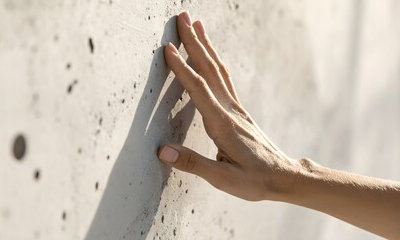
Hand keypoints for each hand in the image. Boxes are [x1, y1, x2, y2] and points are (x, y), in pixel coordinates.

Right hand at [157, 12, 297, 200]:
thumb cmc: (255, 180)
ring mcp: (236, 108)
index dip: (182, 68)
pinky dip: (215, 61)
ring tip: (197, 25)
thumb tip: (163, 151)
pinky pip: (225, 79)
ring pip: (219, 70)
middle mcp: (230, 110)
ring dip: (206, 46)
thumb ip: (193, 164)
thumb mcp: (223, 179)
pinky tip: (211, 56)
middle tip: (182, 18)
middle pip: (210, 69)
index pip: (198, 89)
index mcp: (222, 124)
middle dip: (194, 42)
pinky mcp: (239, 111)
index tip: (168, 48)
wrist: (284, 176)